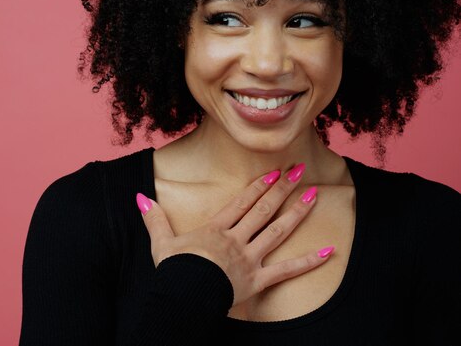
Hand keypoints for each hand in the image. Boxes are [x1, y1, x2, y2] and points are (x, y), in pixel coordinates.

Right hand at [136, 164, 333, 306]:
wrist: (183, 298)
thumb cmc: (173, 272)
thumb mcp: (161, 243)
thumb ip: (154, 218)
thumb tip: (141, 197)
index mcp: (216, 229)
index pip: (241, 202)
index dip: (258, 185)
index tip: (274, 171)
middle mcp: (236, 240)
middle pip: (262, 210)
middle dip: (282, 188)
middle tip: (299, 170)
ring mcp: (249, 259)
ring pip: (277, 232)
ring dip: (296, 212)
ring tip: (314, 195)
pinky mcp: (257, 280)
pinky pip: (286, 271)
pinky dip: (307, 262)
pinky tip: (327, 252)